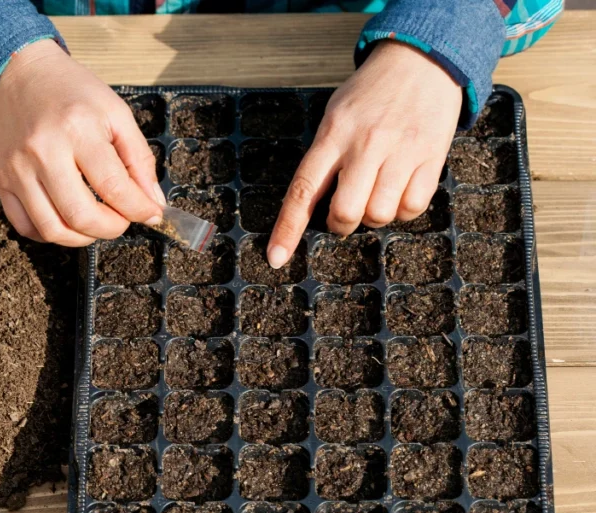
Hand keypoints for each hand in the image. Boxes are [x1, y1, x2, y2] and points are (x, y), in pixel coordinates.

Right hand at [0, 40, 164, 247]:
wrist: (20, 74)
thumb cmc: (71, 92)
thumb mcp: (116, 113)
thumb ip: (139, 159)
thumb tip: (152, 204)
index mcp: (78, 129)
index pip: (114, 187)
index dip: (138, 209)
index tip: (150, 214)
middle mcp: (43, 151)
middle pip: (80, 216)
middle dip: (111, 228)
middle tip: (122, 220)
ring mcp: (17, 169)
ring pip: (51, 229)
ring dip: (82, 237)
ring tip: (96, 222)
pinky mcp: (0, 179)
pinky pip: (25, 226)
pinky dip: (50, 233)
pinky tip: (66, 220)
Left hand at [267, 40, 461, 267]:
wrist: (422, 59)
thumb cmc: (371, 93)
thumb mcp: (335, 115)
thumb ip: (324, 156)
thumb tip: (313, 205)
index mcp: (333, 134)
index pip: (303, 190)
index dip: (287, 229)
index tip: (276, 257)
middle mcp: (365, 144)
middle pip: (345, 212)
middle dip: (341, 224)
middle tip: (346, 212)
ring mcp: (400, 151)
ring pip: (380, 214)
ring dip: (375, 216)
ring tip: (377, 192)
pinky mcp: (431, 156)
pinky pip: (413, 206)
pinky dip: (404, 210)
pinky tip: (400, 190)